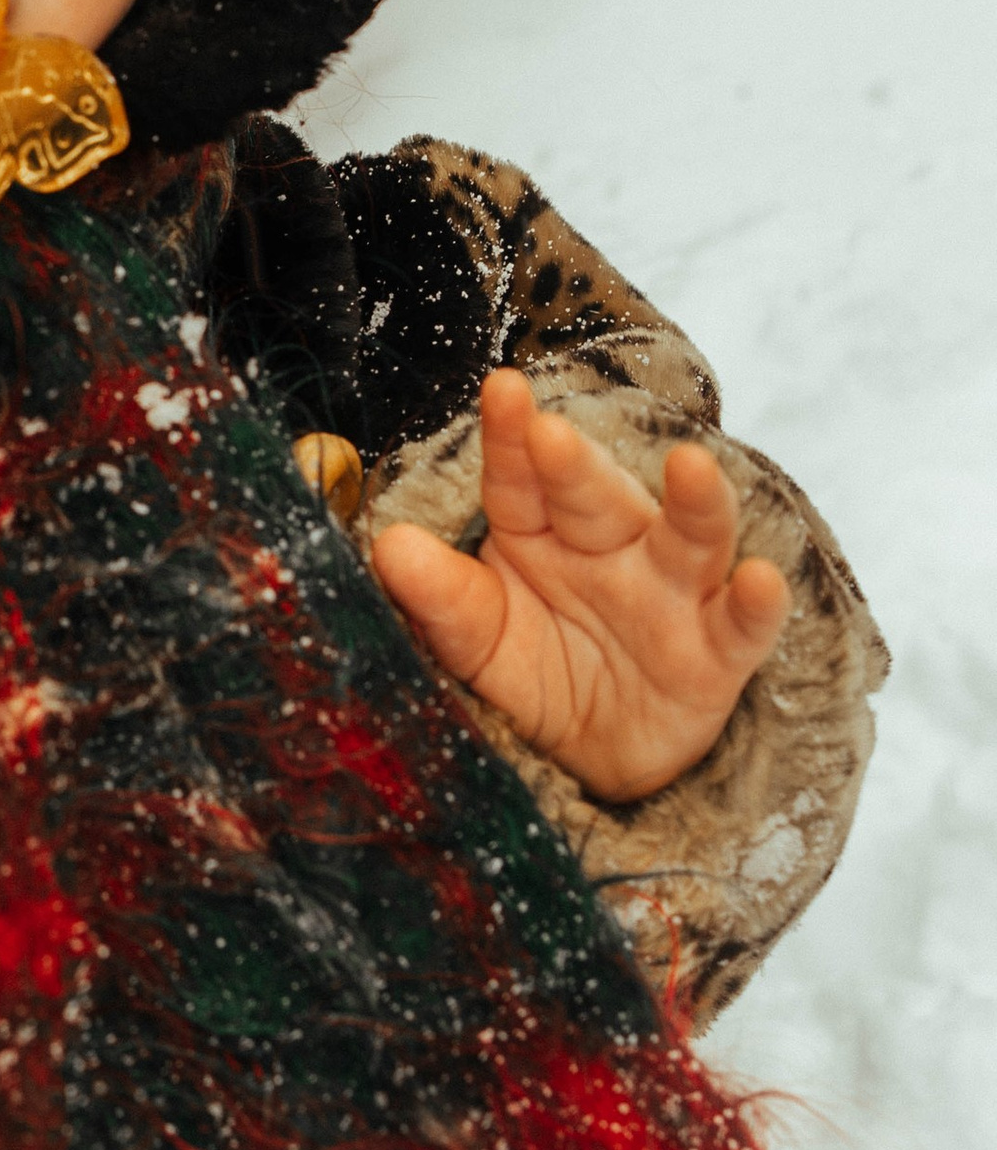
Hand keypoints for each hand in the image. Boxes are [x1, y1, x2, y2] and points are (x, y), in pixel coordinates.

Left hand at [370, 369, 789, 803]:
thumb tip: (387, 546)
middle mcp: (611, 546)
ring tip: (691, 464)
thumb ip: (438, 597)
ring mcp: (671, 592)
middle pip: (596, 496)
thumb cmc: (536, 670)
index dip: (511, 436)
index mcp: (540, 531)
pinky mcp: (717, 651)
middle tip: (551, 432)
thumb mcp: (475, 641)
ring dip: (695, 500)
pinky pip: (742, 624)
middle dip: (575, 464)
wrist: (595, 758)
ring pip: (690, 536)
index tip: (501, 392)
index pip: (519, 479)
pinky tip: (762, 581)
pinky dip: (756, 603)